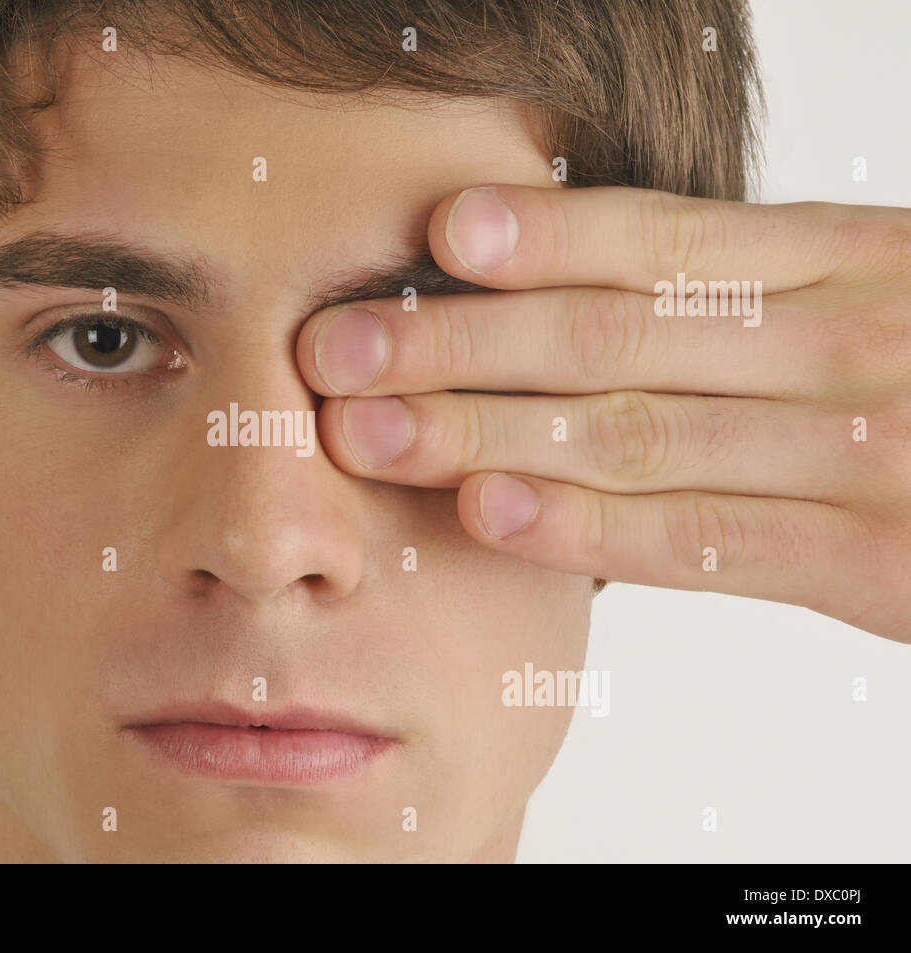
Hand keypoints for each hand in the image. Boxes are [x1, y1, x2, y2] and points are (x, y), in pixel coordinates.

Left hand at [296, 185, 910, 642]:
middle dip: (463, 344)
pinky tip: (489, 511)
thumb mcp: (875, 298)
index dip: (544, 238)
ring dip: (486, 432)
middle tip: (336, 352)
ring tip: (368, 431)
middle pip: (620, 334)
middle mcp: (851, 342)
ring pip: (641, 434)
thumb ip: (752, 295)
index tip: (432, 238)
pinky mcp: (875, 565)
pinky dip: (589, 526)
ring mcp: (866, 453)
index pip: (666, 241)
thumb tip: (582, 290)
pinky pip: (705, 538)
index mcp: (851, 259)